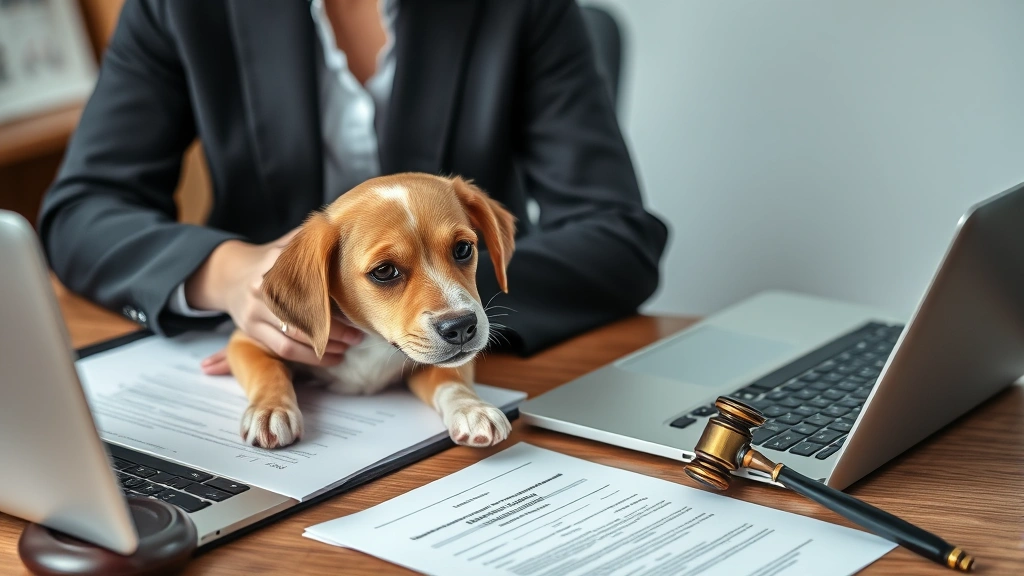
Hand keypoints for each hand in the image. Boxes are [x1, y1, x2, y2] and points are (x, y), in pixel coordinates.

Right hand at [185, 231, 362, 373]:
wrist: (230, 274)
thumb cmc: (271, 259)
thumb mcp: (289, 244)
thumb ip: (314, 241)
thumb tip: (346, 229)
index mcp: (275, 263)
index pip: (311, 285)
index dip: (337, 301)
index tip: (359, 307)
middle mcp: (262, 289)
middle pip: (305, 315)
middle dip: (337, 329)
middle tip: (358, 335)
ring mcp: (254, 312)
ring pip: (295, 337)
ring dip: (325, 346)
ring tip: (348, 347)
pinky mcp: (250, 330)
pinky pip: (283, 350)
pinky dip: (310, 357)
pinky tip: (331, 357)